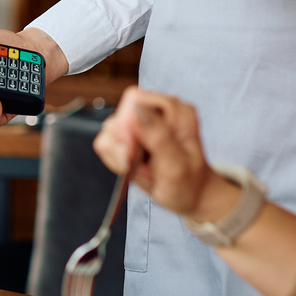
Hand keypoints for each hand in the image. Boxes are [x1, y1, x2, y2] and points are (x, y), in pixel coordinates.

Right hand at [92, 87, 224, 220]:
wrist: (188, 195)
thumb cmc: (188, 183)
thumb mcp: (177, 165)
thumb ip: (158, 136)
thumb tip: (138, 109)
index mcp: (175, 111)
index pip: (135, 101)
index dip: (126, 126)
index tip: (131, 153)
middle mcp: (157, 111)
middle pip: (119, 115)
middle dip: (121, 145)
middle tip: (134, 165)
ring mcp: (142, 122)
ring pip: (110, 129)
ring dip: (117, 154)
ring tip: (136, 168)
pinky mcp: (129, 134)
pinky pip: (107, 141)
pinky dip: (113, 158)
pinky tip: (129, 167)